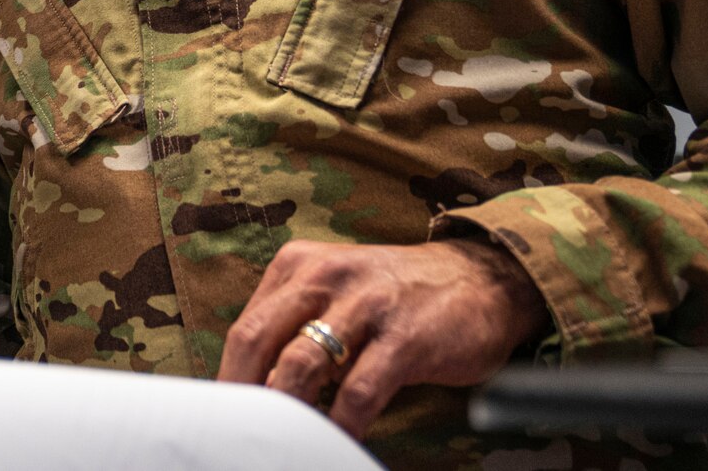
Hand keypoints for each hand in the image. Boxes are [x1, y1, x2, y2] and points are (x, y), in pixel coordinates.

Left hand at [216, 238, 549, 439]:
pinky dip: (342, 424)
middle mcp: (324, 276)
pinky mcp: (405, 337)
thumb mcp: (336, 291)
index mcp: (298, 266)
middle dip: (244, 395)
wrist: (482, 279)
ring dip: (286, 412)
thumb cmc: (397, 296)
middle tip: (242, 435)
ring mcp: (365, 304)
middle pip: (256, 341)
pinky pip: (358, 391)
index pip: (245, 327)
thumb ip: (294, 325)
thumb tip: (255, 384)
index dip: (229, 378)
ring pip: (299, 365)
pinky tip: (339, 441)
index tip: (226, 416)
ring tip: (283, 442)